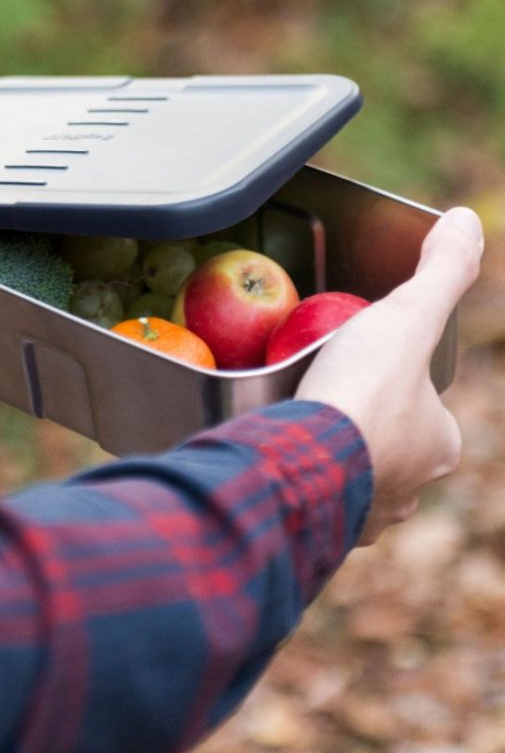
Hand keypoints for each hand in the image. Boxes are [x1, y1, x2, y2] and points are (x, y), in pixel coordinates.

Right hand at [296, 206, 482, 544]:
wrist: (303, 461)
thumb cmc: (362, 390)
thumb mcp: (405, 317)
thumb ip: (440, 272)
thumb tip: (466, 218)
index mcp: (439, 442)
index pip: (421, 403)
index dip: (393, 381)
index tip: (359, 367)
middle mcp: (413, 488)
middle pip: (389, 444)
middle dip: (365, 426)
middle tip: (324, 397)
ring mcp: (368, 516)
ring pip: (356, 479)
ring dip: (337, 458)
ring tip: (302, 430)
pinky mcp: (327, 533)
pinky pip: (321, 503)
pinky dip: (308, 484)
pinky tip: (287, 464)